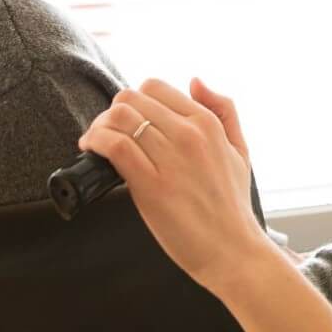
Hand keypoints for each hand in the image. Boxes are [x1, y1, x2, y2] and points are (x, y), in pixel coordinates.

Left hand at [78, 78, 270, 289]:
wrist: (233, 250)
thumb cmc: (232, 206)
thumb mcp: (240, 150)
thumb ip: (224, 110)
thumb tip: (195, 81)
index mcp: (208, 123)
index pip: (155, 87)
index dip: (134, 101)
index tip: (127, 120)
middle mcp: (189, 135)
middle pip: (132, 99)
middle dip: (112, 112)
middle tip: (106, 133)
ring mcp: (171, 159)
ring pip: (120, 117)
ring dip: (99, 126)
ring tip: (95, 143)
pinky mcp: (152, 185)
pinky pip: (115, 145)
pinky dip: (95, 142)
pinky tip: (91, 151)